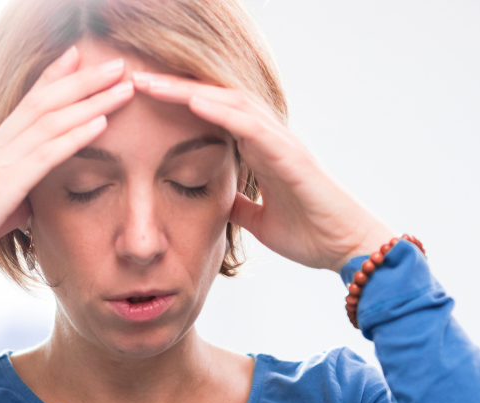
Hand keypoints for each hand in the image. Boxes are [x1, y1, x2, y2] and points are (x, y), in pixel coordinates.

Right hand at [0, 46, 134, 263]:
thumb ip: (19, 191)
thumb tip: (34, 196)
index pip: (29, 101)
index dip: (55, 75)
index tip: (80, 56)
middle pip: (45, 101)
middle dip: (83, 80)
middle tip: (116, 64)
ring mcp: (0, 162)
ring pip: (51, 121)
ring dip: (91, 102)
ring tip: (123, 87)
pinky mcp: (5, 185)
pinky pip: (46, 155)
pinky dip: (75, 137)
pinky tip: (101, 124)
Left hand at [131, 72, 394, 270]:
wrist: (344, 248)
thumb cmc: (310, 233)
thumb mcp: (260, 221)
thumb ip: (241, 206)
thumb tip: (220, 201)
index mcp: (260, 149)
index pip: (212, 115)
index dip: (177, 104)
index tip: (141, 100)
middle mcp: (269, 136)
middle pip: (216, 98)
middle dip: (174, 87)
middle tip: (134, 77)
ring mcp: (281, 141)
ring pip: (230, 102)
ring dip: (189, 90)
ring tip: (153, 83)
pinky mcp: (291, 155)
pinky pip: (251, 125)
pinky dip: (222, 111)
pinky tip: (193, 101)